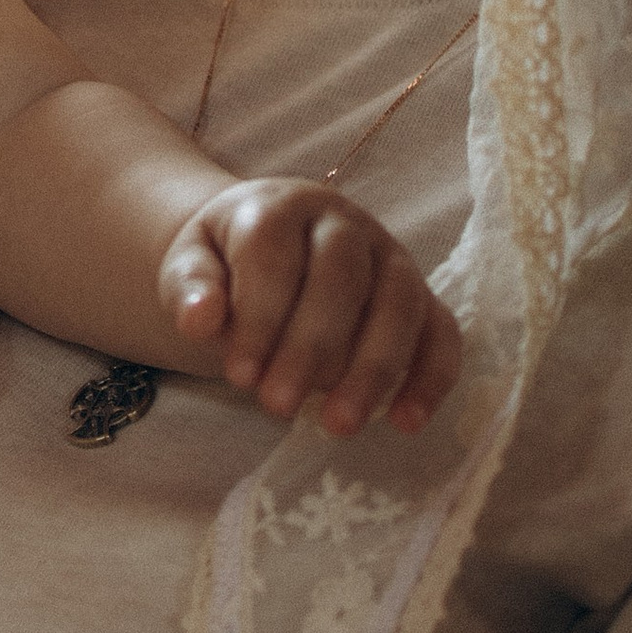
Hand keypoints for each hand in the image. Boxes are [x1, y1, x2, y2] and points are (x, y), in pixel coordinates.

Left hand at [162, 180, 460, 434]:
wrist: (262, 249)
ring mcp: (390, 257)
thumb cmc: (225, 264)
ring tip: (338, 425)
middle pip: (342, 277)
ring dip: (372, 369)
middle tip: (276, 406)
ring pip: (399, 305)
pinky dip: (432, 376)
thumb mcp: (189, 264)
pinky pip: (442, 331)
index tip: (239, 375)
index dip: (260, 315)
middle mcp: (345, 224)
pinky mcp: (421, 296)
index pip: (276, 253)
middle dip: (310, 348)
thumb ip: (190, 288)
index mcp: (283, 206)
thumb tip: (200, 320)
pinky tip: (406, 422)